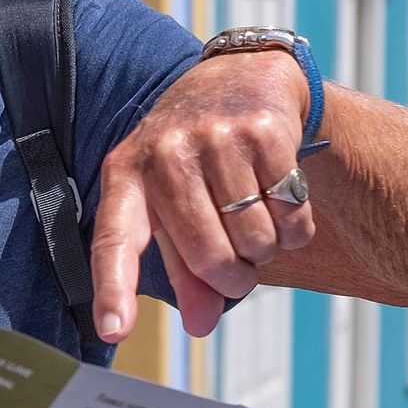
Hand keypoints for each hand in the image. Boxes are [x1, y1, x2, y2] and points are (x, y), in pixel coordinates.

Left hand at [89, 55, 318, 342]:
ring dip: (266, 250)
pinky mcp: (264, 130)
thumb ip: (182, 268)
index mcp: (126, 174)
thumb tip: (200, 325)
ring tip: (255, 221)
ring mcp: (215, 137)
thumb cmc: (194, 155)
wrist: (240, 77)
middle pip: (207, 256)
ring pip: (255, 240)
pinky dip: (295, 229)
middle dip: (232, 278)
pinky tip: (282, 200)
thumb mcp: (170, 202)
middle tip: (239, 269)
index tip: (113, 330)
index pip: (115, 239)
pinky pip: (292, 216)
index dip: (113, 288)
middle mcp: (165, 152)